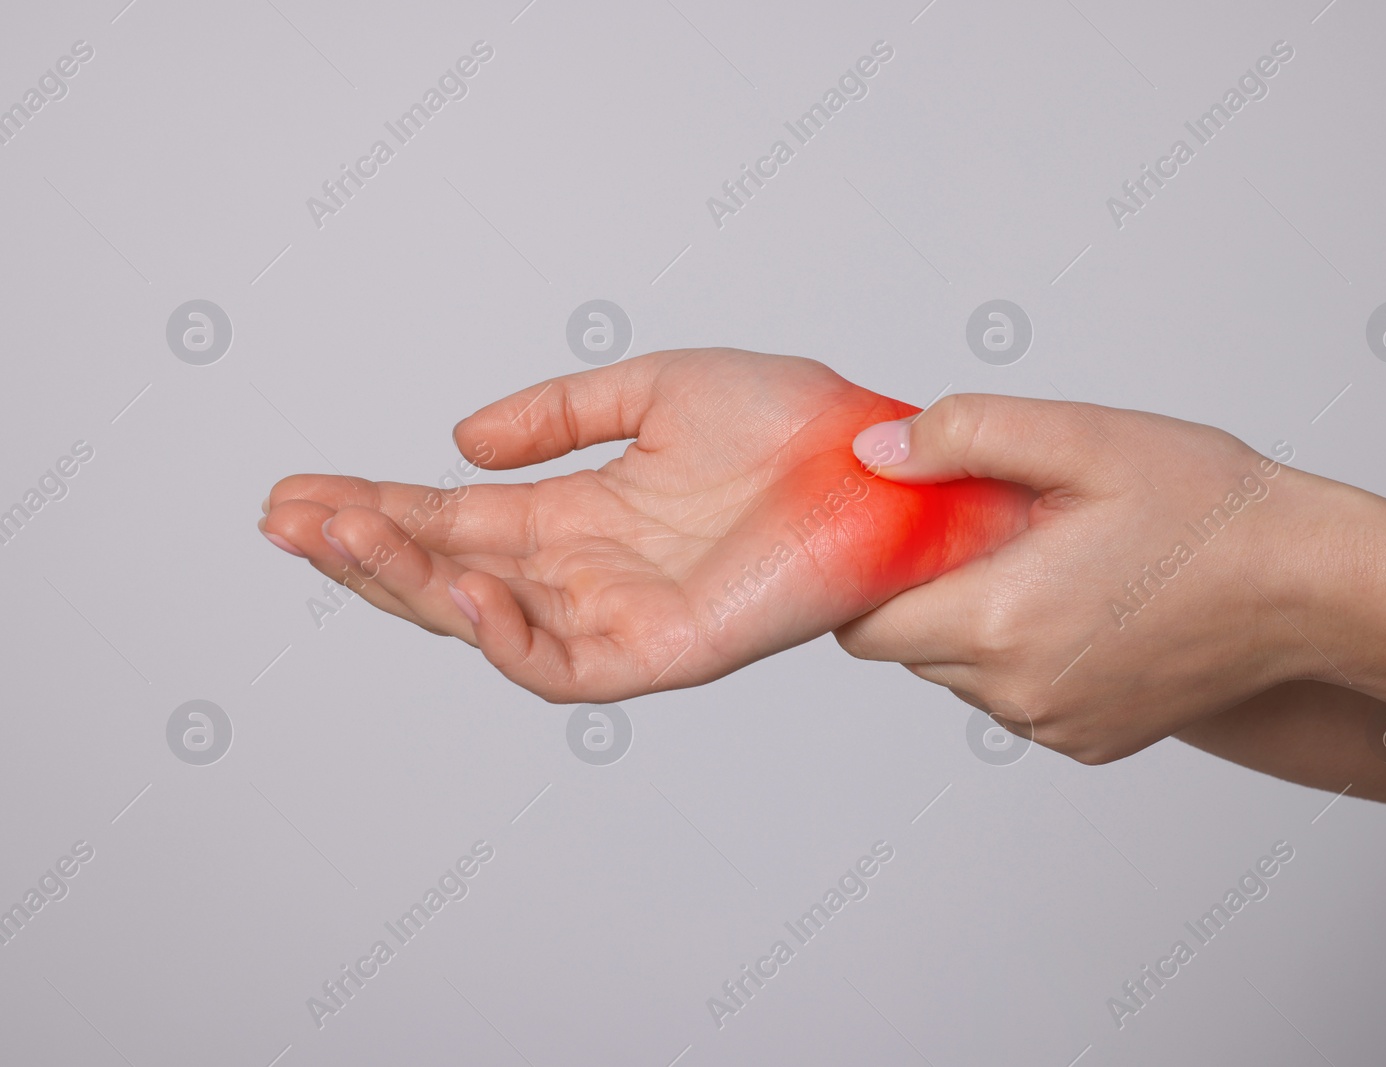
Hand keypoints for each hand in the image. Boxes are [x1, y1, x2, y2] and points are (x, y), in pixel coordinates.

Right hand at [260, 349, 1030, 700]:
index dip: (375, 508)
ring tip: (338, 536)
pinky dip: (505, 634)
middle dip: (364, 551)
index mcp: (583, 512)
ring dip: (407, 584)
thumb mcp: (653, 389)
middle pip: (450, 573)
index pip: (455, 519)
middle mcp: (591, 571)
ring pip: (488, 619)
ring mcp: (623, 616)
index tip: (296, 491)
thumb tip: (460, 441)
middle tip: (284, 518)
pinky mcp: (667, 651)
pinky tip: (457, 584)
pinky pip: (564, 663)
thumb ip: (559, 413)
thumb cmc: (796, 426)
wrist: (885, 461)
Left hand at [834, 393, 1319, 763]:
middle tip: (991, 530)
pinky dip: (1025, 656)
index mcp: (998, 622)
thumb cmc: (1209, 510)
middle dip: (927, 590)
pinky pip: (1017, 699)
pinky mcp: (1091, 744)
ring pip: (962, 676)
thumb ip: (963, 436)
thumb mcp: (1083, 438)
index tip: (911, 528)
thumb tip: (874, 458)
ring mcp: (1056, 728)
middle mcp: (1017, 693)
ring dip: (976, 622)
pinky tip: (1084, 605)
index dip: (872, 574)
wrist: (1314, 589)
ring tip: (1047, 562)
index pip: (863, 626)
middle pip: (908, 650)